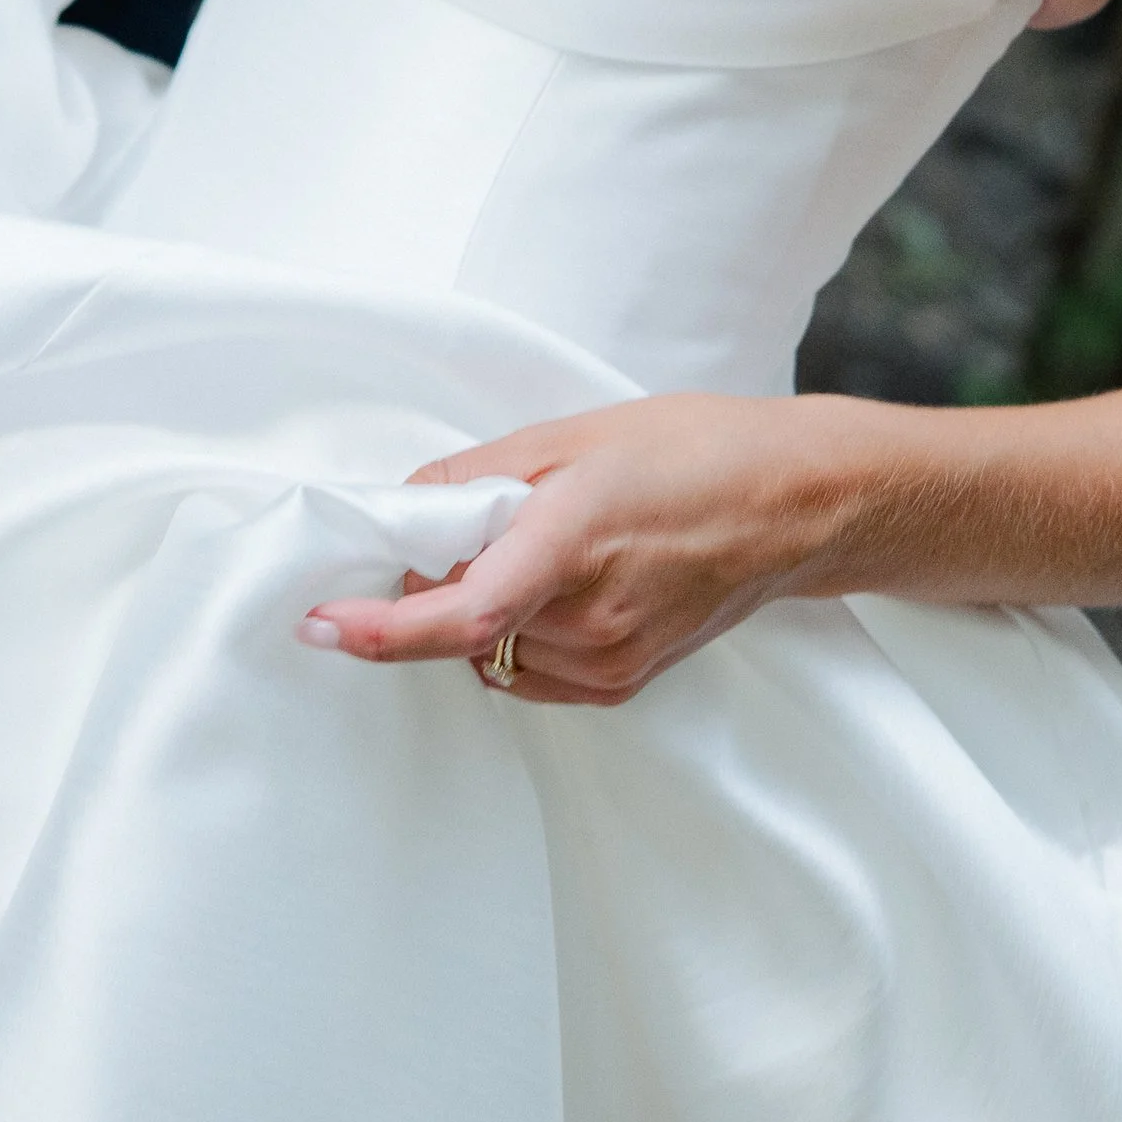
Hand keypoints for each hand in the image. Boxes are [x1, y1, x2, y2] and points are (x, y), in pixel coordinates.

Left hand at [300, 396, 844, 705]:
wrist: (799, 505)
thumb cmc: (699, 453)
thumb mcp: (575, 436)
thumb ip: (476, 477)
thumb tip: (403, 507)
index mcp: (575, 542)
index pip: (461, 615)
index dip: (381, 631)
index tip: (322, 624)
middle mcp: (592, 619)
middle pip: (461, 626)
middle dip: (438, 583)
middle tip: (481, 523)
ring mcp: (610, 662)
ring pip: (489, 652)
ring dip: (481, 610)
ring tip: (550, 547)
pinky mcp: (623, 685)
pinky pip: (526, 672)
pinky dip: (515, 635)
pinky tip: (562, 588)